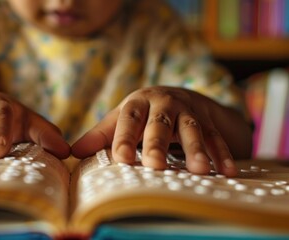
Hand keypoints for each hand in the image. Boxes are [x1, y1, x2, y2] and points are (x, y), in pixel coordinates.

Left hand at [72, 86, 250, 176]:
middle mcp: (164, 104)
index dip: (124, 137)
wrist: (178, 95)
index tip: (120, 158)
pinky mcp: (208, 121)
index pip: (128, 119)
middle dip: (158, 143)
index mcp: (138, 102)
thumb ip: (100, 135)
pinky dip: (222, 154)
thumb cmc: (142, 113)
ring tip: (199, 170)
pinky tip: (227, 172)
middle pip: (160, 123)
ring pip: (192, 129)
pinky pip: (216, 138)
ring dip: (197, 149)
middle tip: (155, 165)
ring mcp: (188, 112)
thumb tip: (72, 152)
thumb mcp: (121, 118)